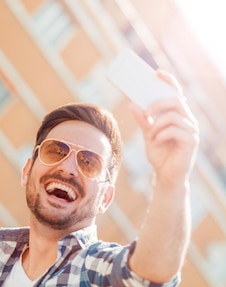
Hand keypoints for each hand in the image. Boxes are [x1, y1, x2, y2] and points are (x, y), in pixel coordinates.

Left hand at [130, 70, 199, 185]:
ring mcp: (192, 130)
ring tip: (150, 136)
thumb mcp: (148, 134)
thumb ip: (143, 119)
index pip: (177, 93)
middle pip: (176, 101)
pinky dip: (161, 135)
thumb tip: (132, 103)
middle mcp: (188, 120)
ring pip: (173, 116)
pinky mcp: (191, 141)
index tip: (156, 73)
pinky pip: (175, 130)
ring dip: (157, 125)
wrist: (165, 175)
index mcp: (179, 115)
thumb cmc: (160, 153)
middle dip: (158, 104)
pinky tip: (156, 142)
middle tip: (146, 112)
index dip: (168, 81)